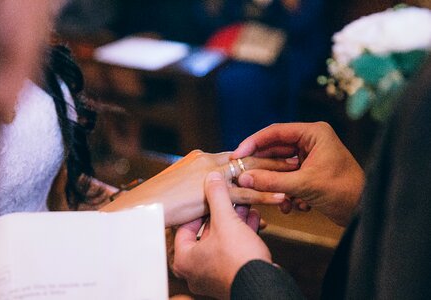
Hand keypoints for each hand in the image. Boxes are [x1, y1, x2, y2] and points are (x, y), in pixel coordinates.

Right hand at [101, 150, 297, 225]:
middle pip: (248, 156)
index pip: (237, 152)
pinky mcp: (212, 194)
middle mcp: (210, 161)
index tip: (278, 151)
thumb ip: (202, 181)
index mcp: (204, 158)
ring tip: (297, 171)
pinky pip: (245, 195)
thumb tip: (213, 185)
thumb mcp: (183, 184)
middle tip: (296, 155)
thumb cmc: (161, 197)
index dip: (259, 151)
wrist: (144, 205)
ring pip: (251, 172)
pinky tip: (282, 196)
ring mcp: (211, 176)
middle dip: (274, 156)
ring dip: (275, 172)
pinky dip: (265, 195)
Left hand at [173, 171, 271, 298]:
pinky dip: (241, 234)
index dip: (199, 208)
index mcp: (185, 259)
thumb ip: (217, 196)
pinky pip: (233, 250)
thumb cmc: (238, 260)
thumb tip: (212, 177)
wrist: (264, 285)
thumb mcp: (226, 221)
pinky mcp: (231, 276)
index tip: (208, 196)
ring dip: (234, 221)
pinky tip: (252, 218)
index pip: (185, 226)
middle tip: (229, 198)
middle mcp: (195, 270)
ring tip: (244, 205)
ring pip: (222, 241)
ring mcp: (213, 275)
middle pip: (206, 232)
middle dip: (222, 212)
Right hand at [231, 122, 364, 225]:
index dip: (253, 142)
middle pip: (275, 150)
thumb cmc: (343, 191)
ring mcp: (310, 157)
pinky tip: (293, 205)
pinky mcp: (310, 173)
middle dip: (263, 168)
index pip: (275, 132)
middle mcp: (311, 141)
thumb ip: (272, 181)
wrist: (365, 211)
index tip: (237, 155)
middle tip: (244, 176)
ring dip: (276, 185)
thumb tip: (244, 178)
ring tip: (278, 199)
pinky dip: (287, 192)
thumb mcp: (304, 185)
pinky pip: (288, 178)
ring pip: (280, 167)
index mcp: (313, 133)